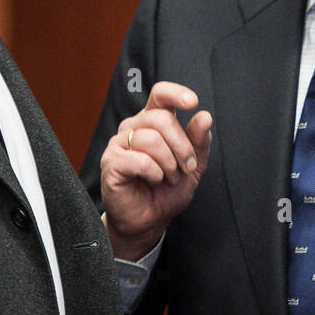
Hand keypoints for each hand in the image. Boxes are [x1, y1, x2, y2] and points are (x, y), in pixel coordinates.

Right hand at [99, 81, 212, 260]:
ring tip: (169, 177)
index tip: (193, 102)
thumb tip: (204, 116)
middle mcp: (133, 127)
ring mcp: (119, 144)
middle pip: (162, 118)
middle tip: (186, 167)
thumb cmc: (167, 190)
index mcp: (153, 122)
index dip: (176, 93)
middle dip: (182, 146)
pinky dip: (154, 173)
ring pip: (151, 139)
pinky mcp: (111, 162)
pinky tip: (153, 180)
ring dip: (169, 163)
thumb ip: (199, 141)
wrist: (149, 220)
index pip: (160, 94)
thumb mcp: (193, 165)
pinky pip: (139, 159)